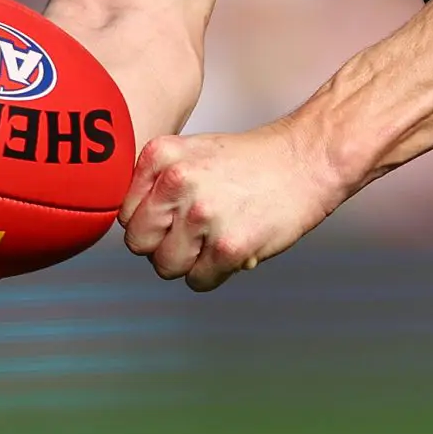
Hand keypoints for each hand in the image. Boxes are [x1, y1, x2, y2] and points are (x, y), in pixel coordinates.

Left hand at [119, 120, 346, 291]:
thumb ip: (155, 183)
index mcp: (161, 155)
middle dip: (163, 243)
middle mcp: (177, 182)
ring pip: (165, 266)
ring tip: (217, 236)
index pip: (124, 213)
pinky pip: (198, 281)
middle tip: (196, 230)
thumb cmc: (250, 161)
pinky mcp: (228, 246)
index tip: (177, 212)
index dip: (151, 219)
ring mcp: (203, 215)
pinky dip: (215, 272)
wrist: (308, 159)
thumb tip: (129, 229)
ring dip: (189, 261)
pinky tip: (235, 246)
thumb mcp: (192, 153)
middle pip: (138, 242)